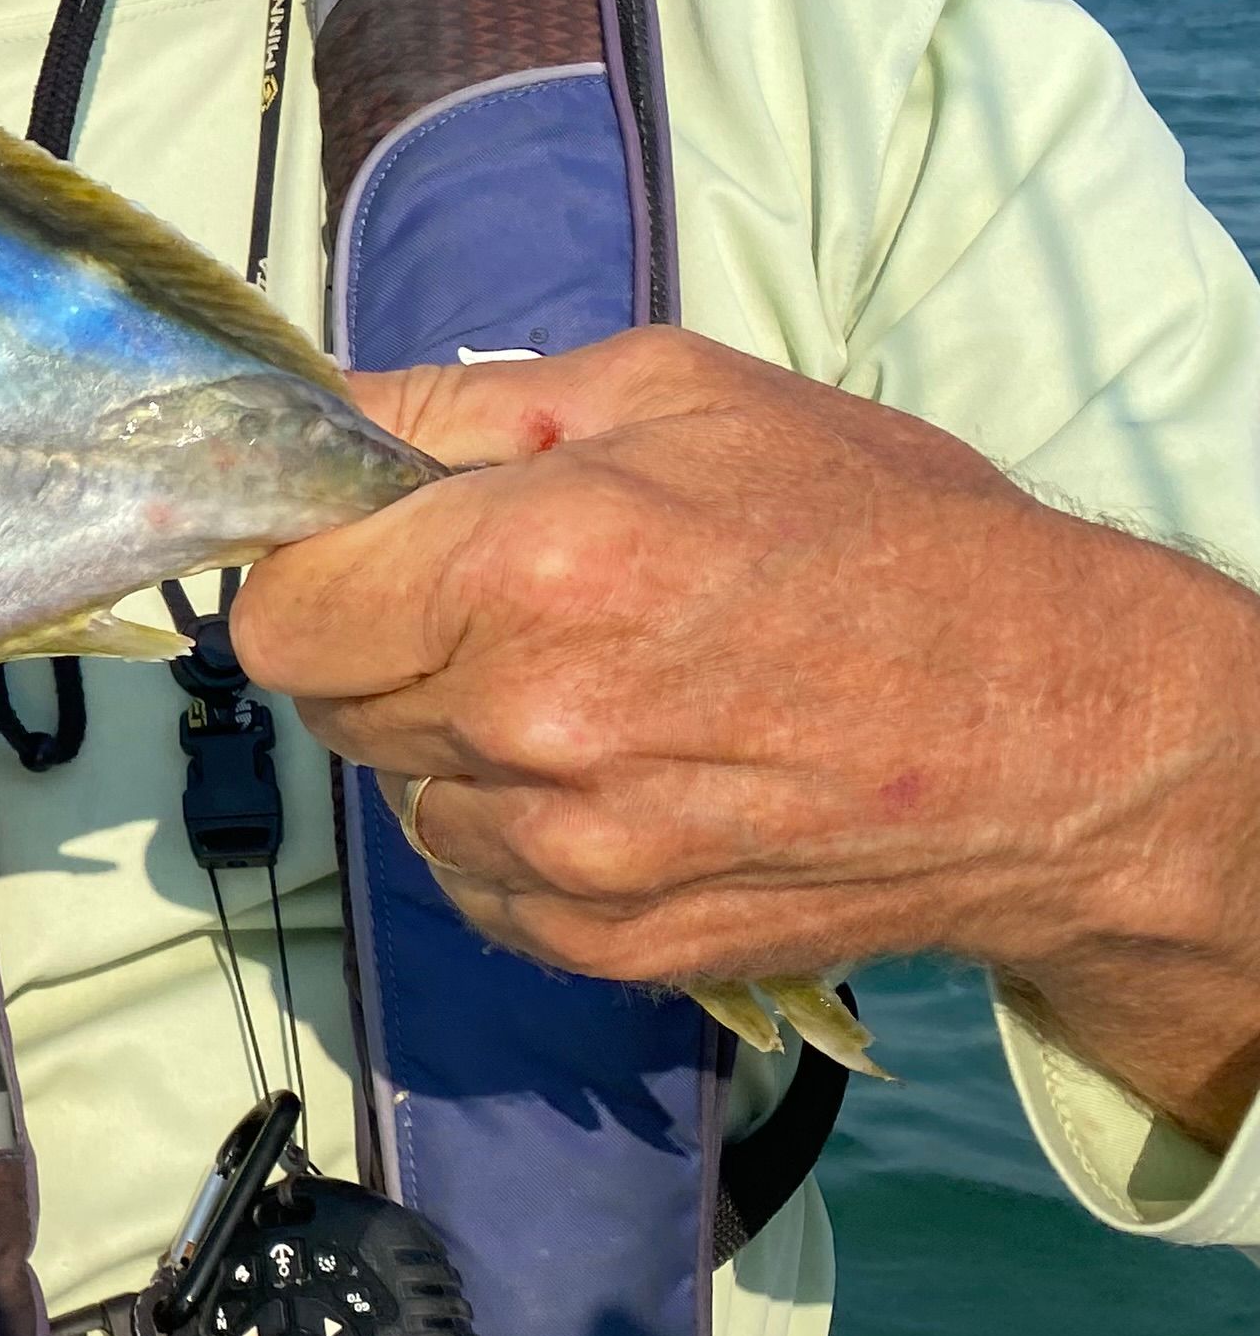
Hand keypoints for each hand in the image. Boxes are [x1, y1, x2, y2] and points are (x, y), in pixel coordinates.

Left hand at [233, 330, 1259, 1147]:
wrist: (1058, 737)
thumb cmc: (882, 535)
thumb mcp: (672, 391)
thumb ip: (460, 407)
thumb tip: (316, 414)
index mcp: (526, 567)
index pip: (277, 606)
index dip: (310, 567)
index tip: (364, 547)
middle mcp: (523, 722)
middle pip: (325, 697)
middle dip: (381, 640)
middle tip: (501, 600)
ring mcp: (560, 851)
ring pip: (398, 789)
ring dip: (450, 738)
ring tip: (592, 684)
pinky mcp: (598, 944)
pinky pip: (471, 875)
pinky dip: (511, 826)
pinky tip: (624, 770)